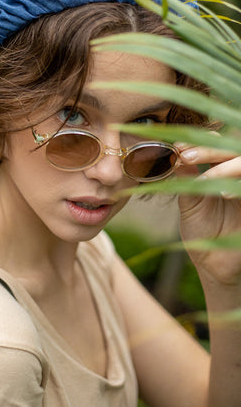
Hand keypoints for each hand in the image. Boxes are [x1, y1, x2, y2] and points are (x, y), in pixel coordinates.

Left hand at [175, 144, 240, 285]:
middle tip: (185, 155)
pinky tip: (223, 193)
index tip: (177, 147)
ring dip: (224, 166)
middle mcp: (238, 176)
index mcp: (222, 170)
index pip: (216, 145)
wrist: (214, 265)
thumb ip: (185, 179)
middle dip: (209, 149)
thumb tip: (172, 153)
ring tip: (203, 178)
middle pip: (232, 149)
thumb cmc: (202, 230)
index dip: (199, 142)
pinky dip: (238, 186)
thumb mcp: (189, 202)